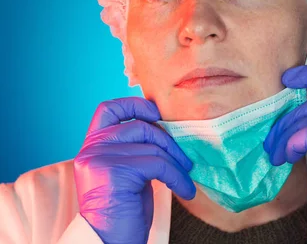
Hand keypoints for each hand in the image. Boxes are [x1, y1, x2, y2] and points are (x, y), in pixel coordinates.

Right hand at [74, 97, 195, 243]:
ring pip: (153, 146)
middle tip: (185, 162)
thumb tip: (167, 128)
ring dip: (177, 164)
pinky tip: (185, 190)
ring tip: (186, 179)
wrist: (109, 243)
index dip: (135, 105)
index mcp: (92, 146)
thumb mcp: (128, 171)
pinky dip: (177, 177)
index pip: (108, 109)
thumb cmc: (124, 210)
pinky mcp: (115, 172)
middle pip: (140, 126)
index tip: (157, 114)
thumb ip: (135, 148)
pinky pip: (158, 164)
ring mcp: (100, 159)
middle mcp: (91, 149)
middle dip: (169, 142)